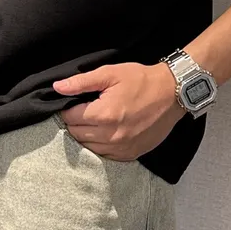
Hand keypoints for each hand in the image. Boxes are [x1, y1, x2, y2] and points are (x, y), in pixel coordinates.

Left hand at [53, 62, 185, 161]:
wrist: (173, 93)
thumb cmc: (141, 80)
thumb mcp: (110, 73)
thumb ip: (82, 82)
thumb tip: (58, 87)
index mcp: (104, 114)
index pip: (70, 118)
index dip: (69, 109)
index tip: (77, 102)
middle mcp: (111, 135)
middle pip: (76, 134)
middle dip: (76, 122)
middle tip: (86, 110)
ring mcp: (122, 148)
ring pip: (88, 147)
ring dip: (87, 135)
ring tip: (96, 121)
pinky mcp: (131, 154)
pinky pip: (105, 156)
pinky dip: (101, 146)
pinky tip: (106, 132)